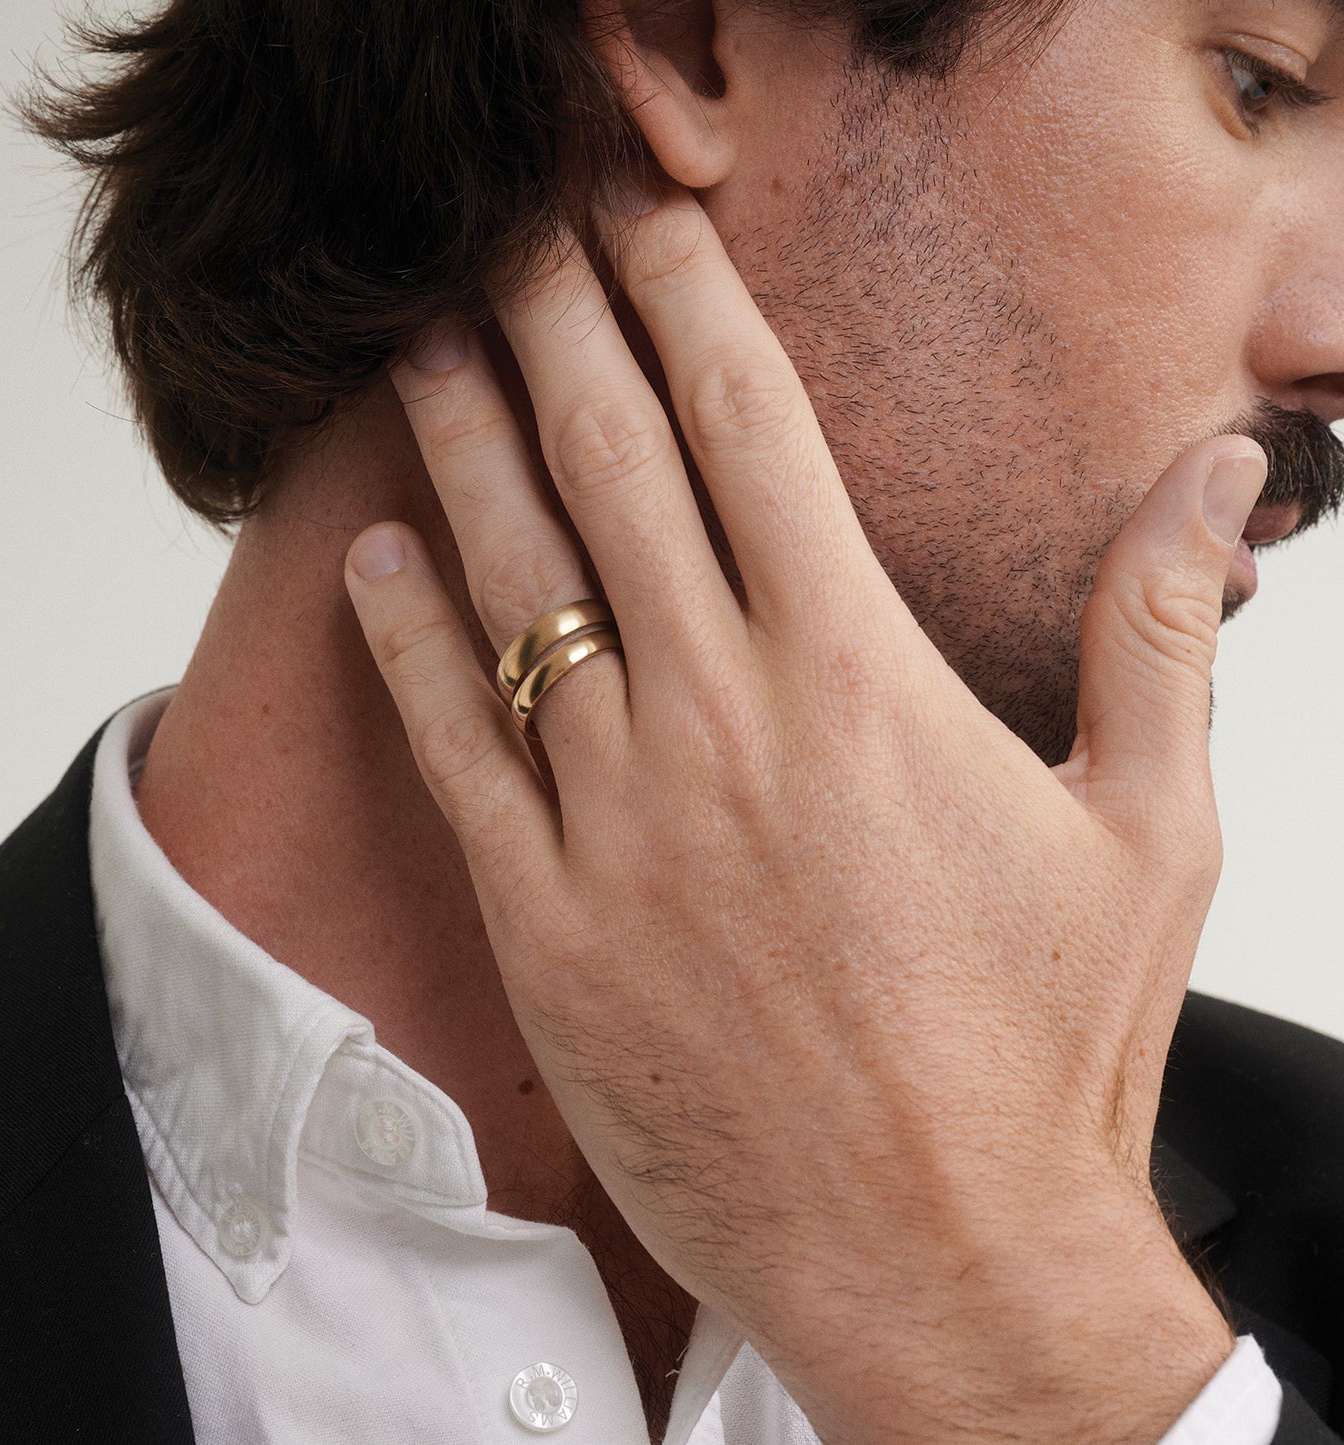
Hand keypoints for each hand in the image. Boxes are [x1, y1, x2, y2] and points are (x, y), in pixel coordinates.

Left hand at [344, 185, 1261, 1443]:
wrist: (942, 1258)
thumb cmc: (1046, 1054)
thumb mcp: (1149, 828)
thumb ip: (1159, 625)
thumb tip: (1217, 471)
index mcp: (861, 677)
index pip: (751, 424)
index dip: (684, 296)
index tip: (638, 219)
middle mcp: (723, 722)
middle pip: (611, 465)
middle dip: (552, 327)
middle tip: (503, 238)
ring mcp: (619, 823)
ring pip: (514, 585)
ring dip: (461, 449)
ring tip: (419, 347)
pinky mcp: (548, 927)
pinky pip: (452, 752)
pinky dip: (406, 645)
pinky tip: (375, 561)